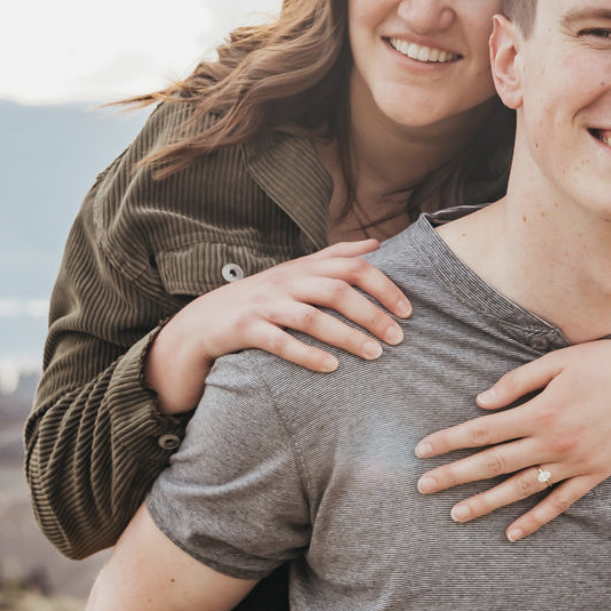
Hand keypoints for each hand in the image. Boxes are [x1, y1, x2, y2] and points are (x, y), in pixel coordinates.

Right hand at [146, 240, 410, 413]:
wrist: (202, 323)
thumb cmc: (260, 299)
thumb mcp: (296, 272)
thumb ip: (334, 257)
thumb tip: (377, 243)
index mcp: (302, 267)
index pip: (352, 266)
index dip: (383, 285)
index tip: (408, 310)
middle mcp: (286, 281)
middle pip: (337, 289)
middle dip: (372, 313)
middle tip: (398, 337)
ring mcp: (264, 304)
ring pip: (312, 317)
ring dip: (347, 336)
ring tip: (375, 355)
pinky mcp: (244, 329)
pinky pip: (279, 342)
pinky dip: (307, 355)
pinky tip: (331, 368)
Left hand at [415, 332, 610, 541]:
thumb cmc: (605, 363)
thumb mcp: (558, 361)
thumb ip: (517, 382)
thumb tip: (480, 403)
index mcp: (541, 412)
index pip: (483, 431)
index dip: (451, 441)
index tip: (423, 450)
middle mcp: (554, 443)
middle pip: (494, 463)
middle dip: (455, 475)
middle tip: (423, 487)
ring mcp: (575, 463)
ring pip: (521, 489)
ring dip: (486, 503)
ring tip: (456, 514)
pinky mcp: (595, 474)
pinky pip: (559, 503)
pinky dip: (535, 520)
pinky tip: (512, 533)